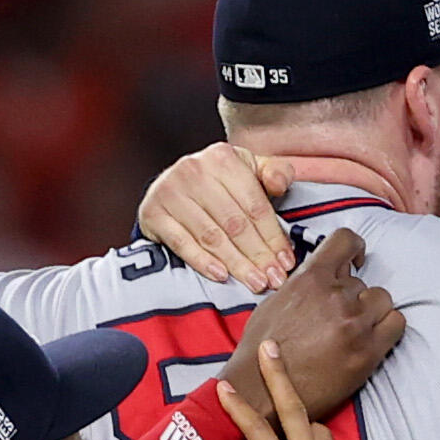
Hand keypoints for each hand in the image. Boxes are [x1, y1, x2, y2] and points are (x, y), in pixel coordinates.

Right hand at [138, 143, 296, 291]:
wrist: (172, 186)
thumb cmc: (218, 183)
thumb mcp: (249, 169)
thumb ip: (274, 173)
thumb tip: (279, 183)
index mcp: (222, 157)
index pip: (255, 205)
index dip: (273, 237)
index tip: (286, 261)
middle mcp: (194, 170)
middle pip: (235, 224)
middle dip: (258, 256)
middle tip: (274, 279)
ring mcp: (171, 191)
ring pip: (212, 236)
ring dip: (237, 264)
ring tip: (255, 282)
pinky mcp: (154, 213)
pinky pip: (182, 243)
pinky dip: (203, 262)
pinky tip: (221, 275)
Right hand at [180, 342, 379, 439]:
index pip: (257, 431)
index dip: (238, 407)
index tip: (223, 386)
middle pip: (293, 409)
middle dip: (279, 375)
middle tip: (272, 347)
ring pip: (314, 424)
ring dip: (298, 406)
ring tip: (285, 396)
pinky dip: (314, 429)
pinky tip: (308, 435)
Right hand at [215, 229, 401, 422]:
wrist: (263, 391)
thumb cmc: (264, 349)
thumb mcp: (276, 301)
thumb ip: (306, 283)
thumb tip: (328, 273)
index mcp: (310, 278)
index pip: (346, 240)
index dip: (355, 248)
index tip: (355, 261)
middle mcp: (336, 296)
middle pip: (362, 281)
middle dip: (352, 296)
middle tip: (337, 318)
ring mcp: (355, 324)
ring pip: (383, 299)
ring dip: (371, 311)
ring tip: (352, 330)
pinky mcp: (369, 352)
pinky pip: (397, 324)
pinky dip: (387, 328)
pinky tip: (370, 338)